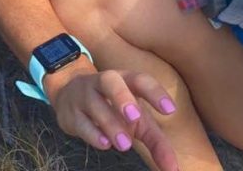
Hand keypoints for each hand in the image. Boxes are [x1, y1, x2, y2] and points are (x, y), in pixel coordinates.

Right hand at [45, 63, 178, 170]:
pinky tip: (104, 143)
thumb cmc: (113, 107)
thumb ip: (156, 140)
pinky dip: (92, 132)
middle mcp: (103, 82)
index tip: (170, 110)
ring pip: (95, 103)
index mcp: (126, 79)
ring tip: (125, 145)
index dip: (155, 92)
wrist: (69, 95)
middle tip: (135, 118)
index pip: (141, 80)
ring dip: (110, 123)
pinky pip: (80, 121)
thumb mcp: (136, 120)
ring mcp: (84, 95)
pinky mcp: (70, 113)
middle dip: (122, 98)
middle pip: (111, 81)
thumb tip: (173, 169)